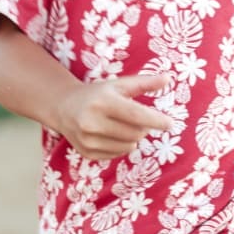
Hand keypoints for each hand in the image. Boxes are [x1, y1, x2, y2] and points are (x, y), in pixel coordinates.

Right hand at [56, 74, 171, 160]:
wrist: (63, 107)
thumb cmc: (98, 94)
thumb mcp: (119, 85)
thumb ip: (144, 83)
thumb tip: (168, 79)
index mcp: (102, 102)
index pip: (136, 115)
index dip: (155, 120)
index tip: (170, 124)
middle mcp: (92, 122)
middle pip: (135, 133)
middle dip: (143, 127)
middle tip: (137, 119)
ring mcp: (88, 139)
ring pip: (129, 146)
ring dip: (134, 137)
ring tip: (122, 125)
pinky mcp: (86, 152)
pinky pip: (117, 154)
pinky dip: (122, 146)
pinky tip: (111, 134)